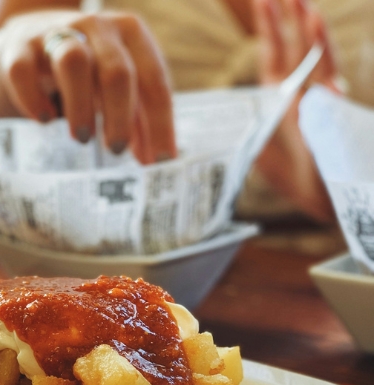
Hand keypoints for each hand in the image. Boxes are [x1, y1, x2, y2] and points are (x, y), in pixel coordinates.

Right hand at [0, 9, 176, 164]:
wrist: (30, 42)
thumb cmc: (86, 74)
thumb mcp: (117, 88)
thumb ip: (138, 118)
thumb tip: (155, 161)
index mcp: (130, 34)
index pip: (154, 81)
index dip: (160, 124)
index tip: (159, 162)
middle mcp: (95, 27)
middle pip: (117, 71)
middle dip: (120, 116)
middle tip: (116, 150)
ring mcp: (55, 32)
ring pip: (73, 62)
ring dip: (81, 106)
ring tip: (82, 138)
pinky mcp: (18, 46)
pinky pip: (23, 70)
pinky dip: (33, 98)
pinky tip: (43, 120)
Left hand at [252, 0, 338, 221]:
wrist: (322, 196)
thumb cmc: (292, 175)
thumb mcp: (258, 149)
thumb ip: (249, 126)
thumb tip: (219, 118)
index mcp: (281, 98)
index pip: (274, 55)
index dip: (268, 28)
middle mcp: (302, 92)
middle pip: (294, 47)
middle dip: (288, 17)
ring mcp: (322, 98)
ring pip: (314, 57)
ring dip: (306, 29)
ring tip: (300, 1)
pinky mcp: (335, 111)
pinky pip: (329, 79)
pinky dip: (322, 56)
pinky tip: (315, 30)